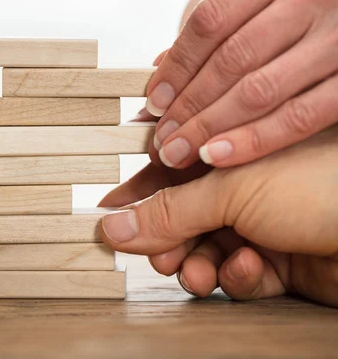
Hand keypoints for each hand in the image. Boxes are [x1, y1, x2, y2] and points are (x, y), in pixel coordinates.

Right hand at [100, 126, 337, 306]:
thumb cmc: (323, 184)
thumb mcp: (231, 191)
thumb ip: (167, 212)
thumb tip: (111, 225)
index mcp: (228, 150)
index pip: (167, 171)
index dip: (136, 195)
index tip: (110, 215)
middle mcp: (242, 186)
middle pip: (182, 217)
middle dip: (166, 240)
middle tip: (157, 256)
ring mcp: (260, 223)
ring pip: (206, 250)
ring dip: (196, 264)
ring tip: (197, 272)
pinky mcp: (279, 260)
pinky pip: (239, 273)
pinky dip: (237, 276)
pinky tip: (248, 268)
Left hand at [146, 0, 337, 168]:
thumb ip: (223, 22)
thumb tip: (162, 69)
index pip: (210, 21)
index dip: (176, 66)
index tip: (154, 102)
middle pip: (231, 60)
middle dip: (188, 106)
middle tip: (162, 138)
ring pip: (259, 91)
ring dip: (210, 128)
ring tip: (179, 152)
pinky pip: (299, 116)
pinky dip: (254, 140)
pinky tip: (218, 155)